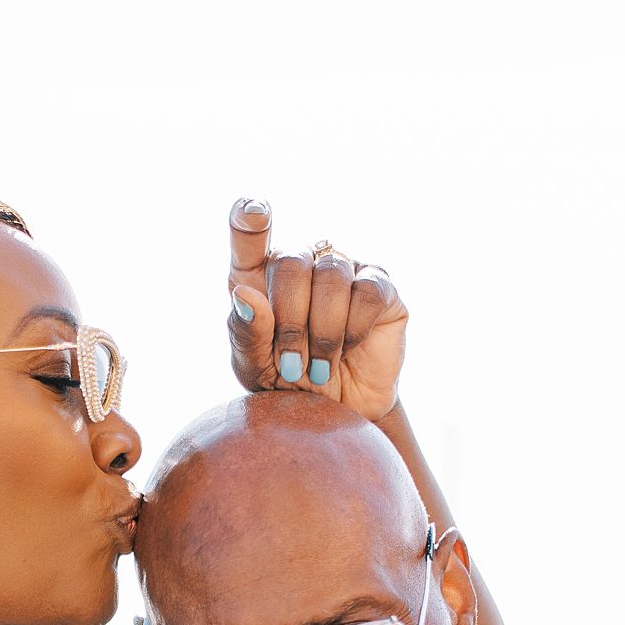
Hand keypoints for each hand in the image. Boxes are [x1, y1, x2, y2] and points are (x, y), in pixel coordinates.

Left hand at [226, 196, 408, 421]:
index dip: (249, 221)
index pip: (249, 235)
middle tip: (291, 365)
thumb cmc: (289, 384)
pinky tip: (349, 348)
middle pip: (291, 263)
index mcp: (259, 277)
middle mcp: (302, 263)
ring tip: (320, 366)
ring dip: (322, 331)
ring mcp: (343, 270)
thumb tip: (246, 295)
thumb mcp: (255, 369)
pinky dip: (355, 328)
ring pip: (331, 276)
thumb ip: (246, 333)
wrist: (338, 413)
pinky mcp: (379, 286)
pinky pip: (368, 292)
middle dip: (289, 321)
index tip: (253, 211)